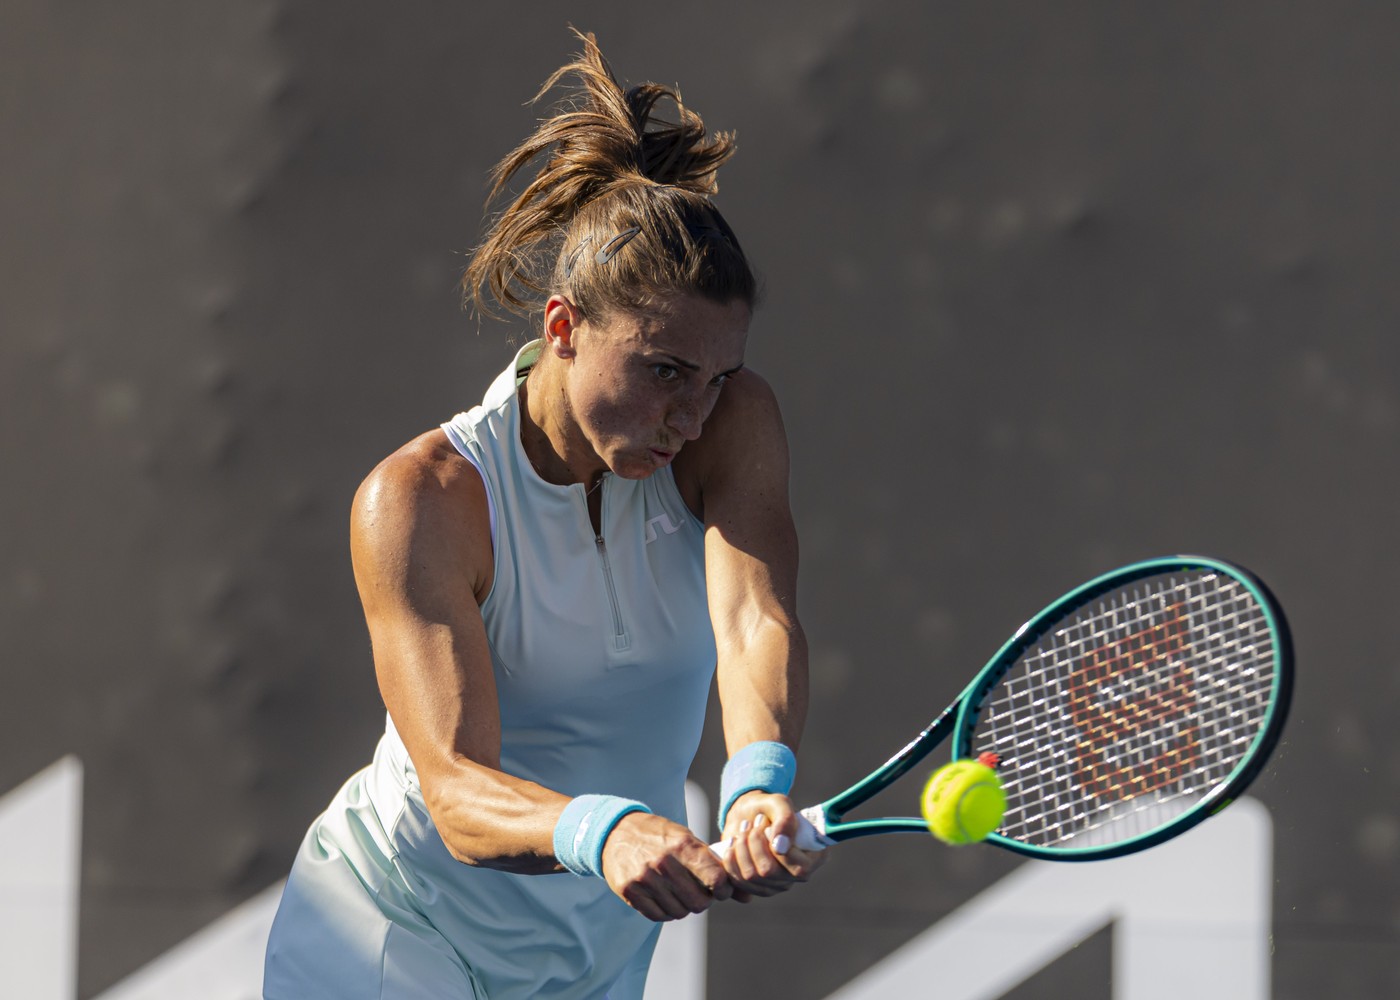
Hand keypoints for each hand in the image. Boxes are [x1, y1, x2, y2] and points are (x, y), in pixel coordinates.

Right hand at [600, 811, 733, 921]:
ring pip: (680, 912)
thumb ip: (715, 866)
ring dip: (685, 906)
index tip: (721, 888)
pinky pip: (659, 916)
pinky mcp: (630, 892)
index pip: (716, 878)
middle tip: (700, 891)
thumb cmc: (659, 835)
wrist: (615, 832)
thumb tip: (748, 897)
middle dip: (704, 900)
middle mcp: (663, 863)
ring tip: (680, 891)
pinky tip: (665, 897)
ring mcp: (645, 879)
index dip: (724, 889)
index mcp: (682, 845)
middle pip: (699, 902)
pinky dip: (667, 911)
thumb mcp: (687, 839)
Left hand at [718, 791, 826, 897]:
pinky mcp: (756, 889)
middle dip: (753, 842)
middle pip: (768, 872)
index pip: (798, 868)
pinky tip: (732, 844)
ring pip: (750, 876)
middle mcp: (797, 876)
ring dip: (741, 848)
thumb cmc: (770, 809)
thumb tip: (780, 847)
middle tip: (750, 823)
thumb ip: (785, 821)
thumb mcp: (780, 804)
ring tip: (742, 830)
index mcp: (814, 858)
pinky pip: (737, 882)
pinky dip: (730, 860)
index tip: (765, 824)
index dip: (776, 847)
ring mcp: (777, 885)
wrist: (749, 815)